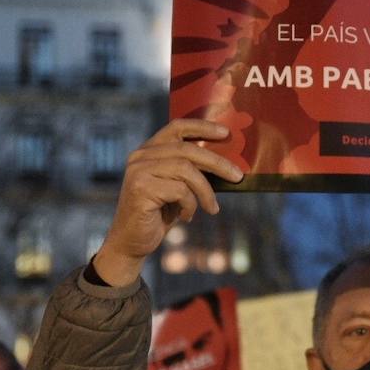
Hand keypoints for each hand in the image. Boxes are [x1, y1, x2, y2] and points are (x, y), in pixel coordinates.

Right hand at [93, 120, 242, 286]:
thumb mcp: (178, 188)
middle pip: (187, 149)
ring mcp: (138, 171)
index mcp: (149, 150)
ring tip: (212, 208)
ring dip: (205, 191)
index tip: (225, 133)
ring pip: (186, 170)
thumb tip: (227, 163)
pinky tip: (186, 217)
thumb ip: (191, 171)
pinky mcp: (140, 188)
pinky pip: (180, 190)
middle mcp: (140, 156)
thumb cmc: (159, 214)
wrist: (132, 242)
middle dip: (217, 163)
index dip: (202, 127)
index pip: (177, 127)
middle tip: (238, 177)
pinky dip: (190, 205)